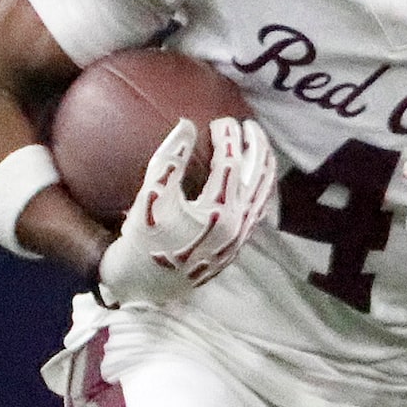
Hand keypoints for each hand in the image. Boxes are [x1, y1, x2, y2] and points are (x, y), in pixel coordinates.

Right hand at [97, 118, 277, 306]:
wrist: (144, 286)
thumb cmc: (143, 241)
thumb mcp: (150, 197)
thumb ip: (169, 159)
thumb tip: (186, 124)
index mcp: (219, 212)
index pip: (231, 163)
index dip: (228, 137)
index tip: (220, 120)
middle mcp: (238, 225)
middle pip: (258, 176)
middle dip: (256, 145)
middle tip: (249, 124)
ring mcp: (240, 238)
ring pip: (263, 194)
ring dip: (263, 165)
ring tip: (258, 144)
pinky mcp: (237, 247)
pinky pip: (258, 210)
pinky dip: (260, 188)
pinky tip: (253, 178)